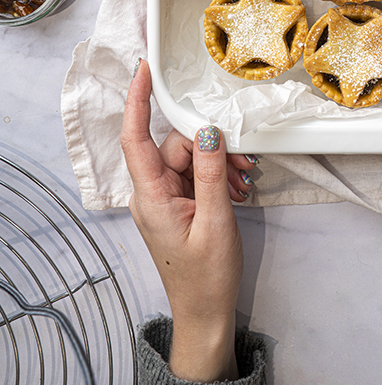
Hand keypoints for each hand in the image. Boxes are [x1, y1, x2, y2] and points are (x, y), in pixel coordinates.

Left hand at [121, 59, 258, 380]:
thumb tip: (208, 130)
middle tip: (244, 161)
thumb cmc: (207, 277)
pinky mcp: (177, 203)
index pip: (135, 137)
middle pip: (175, 144)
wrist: (205, 314)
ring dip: (219, 162)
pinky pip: (195, 173)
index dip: (137, 100)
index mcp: (151, 197)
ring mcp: (164, 198)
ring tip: (243, 181)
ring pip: (190, 157)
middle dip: (210, 143)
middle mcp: (151, 193)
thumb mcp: (216, 221)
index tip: (144, 69)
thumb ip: (212, 172)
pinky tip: (236, 188)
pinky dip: (218, 175)